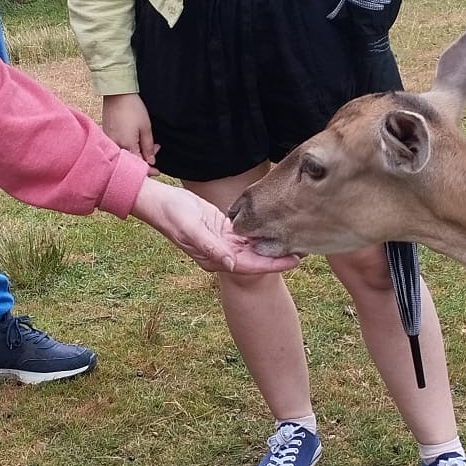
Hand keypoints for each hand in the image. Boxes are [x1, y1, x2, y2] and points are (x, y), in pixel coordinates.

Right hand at [103, 92, 157, 163]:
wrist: (117, 94)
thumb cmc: (132, 108)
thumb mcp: (146, 128)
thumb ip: (148, 147)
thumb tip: (151, 161)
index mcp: (126, 146)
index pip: (138, 165)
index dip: (149, 170)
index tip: (157, 171)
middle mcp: (115, 146)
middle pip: (131, 162)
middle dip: (145, 160)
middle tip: (155, 151)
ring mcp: (109, 141)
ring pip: (124, 155)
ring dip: (137, 153)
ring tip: (148, 144)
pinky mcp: (106, 136)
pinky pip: (118, 148)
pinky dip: (128, 147)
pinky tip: (135, 141)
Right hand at [130, 176, 298, 275]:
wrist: (159, 201)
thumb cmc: (172, 214)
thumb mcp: (191, 228)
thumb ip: (211, 246)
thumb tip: (231, 263)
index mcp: (215, 257)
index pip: (250, 265)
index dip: (273, 264)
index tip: (295, 260)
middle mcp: (222, 253)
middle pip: (256, 257)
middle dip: (279, 255)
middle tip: (306, 248)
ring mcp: (223, 241)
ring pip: (254, 246)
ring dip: (273, 243)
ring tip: (297, 237)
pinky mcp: (223, 228)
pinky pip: (247, 233)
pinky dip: (262, 231)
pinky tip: (278, 226)